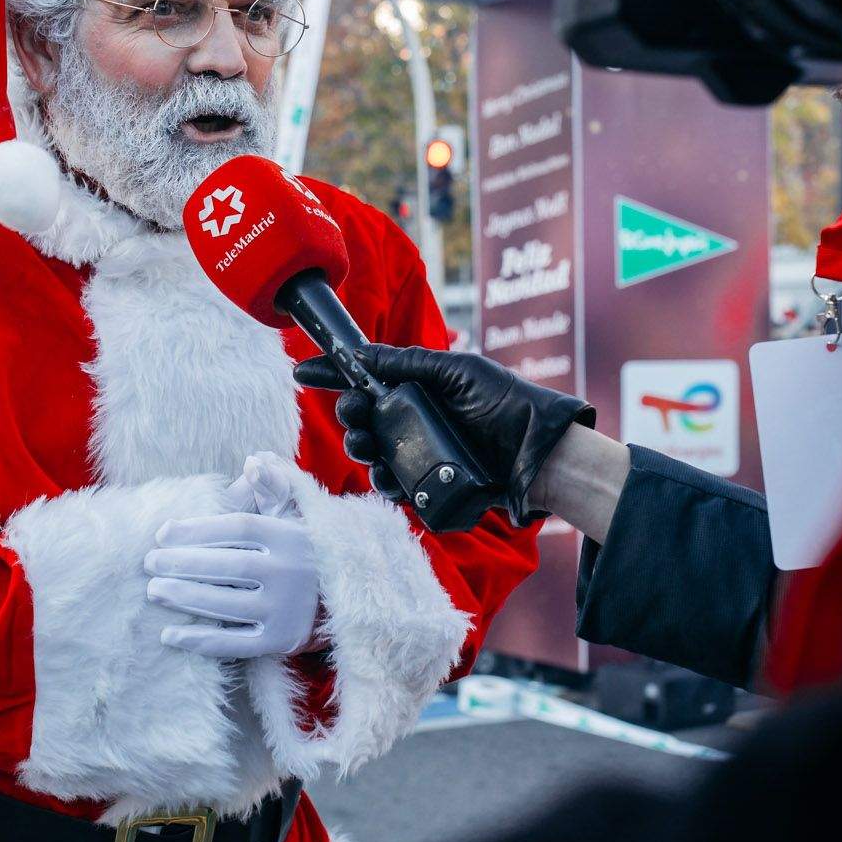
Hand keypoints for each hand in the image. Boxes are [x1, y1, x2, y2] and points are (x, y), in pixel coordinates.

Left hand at [146, 454, 319, 659]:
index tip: (163, 533)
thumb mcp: (296, 511)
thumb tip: (253, 459)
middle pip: (227, 566)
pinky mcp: (278, 641)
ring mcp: (284, 611)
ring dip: (185, 598)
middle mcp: (288, 573)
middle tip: (148, 563)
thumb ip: (274, 483)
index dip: (197, 529)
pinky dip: (199, 641)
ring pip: (226, 605)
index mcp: (289, 536)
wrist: (344, 594)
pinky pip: (233, 644)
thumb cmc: (303, 547)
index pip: (237, 529)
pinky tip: (168, 634)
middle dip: (183, 564)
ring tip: (153, 590)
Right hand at [293, 344, 592, 523]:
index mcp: (420, 388)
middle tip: (356, 415)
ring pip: (374, 455)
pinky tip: (388, 479)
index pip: (368, 379)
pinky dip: (386, 483)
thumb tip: (360, 354)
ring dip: (363, 450)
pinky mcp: (431, 486)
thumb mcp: (455, 370)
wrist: (539, 452)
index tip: (303, 372)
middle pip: (365, 420)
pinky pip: (396, 487)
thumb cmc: (505, 403)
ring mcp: (423, 455)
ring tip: (370, 447)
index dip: (335, 375)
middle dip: (351, 417)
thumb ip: (407, 362)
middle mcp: (417, 421)